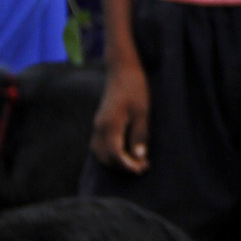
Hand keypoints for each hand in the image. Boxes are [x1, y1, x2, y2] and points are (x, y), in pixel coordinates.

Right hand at [91, 59, 149, 173]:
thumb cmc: (135, 88)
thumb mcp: (142, 111)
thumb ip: (139, 135)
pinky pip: (100, 146)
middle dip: (122, 166)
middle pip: (106, 157)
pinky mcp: (99, 123)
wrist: (122, 70)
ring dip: (116, 162)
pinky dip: (110, 154)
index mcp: (110, 126)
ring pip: (100, 153)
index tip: (141, 169)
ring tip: (135, 162)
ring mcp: (97, 126)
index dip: (127, 165)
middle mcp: (99, 128)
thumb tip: (139, 157)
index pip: (115, 154)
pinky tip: (124, 154)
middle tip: (142, 168)